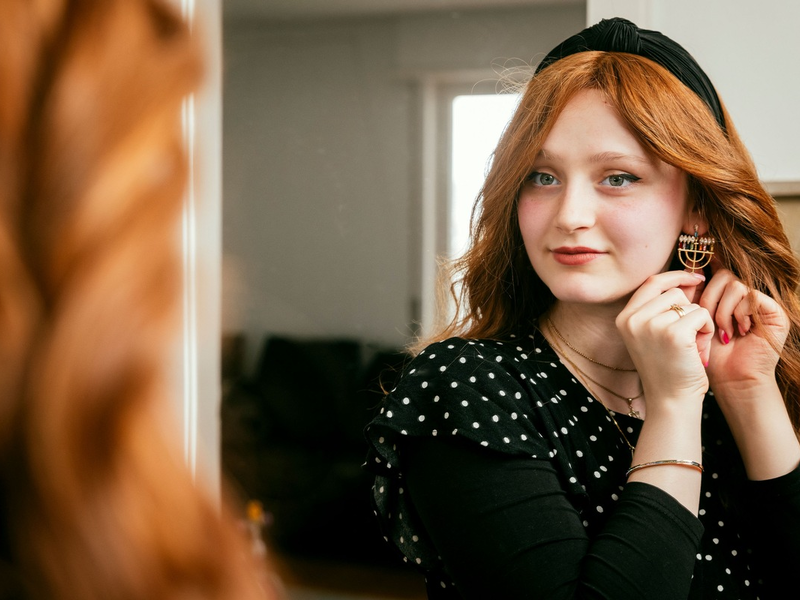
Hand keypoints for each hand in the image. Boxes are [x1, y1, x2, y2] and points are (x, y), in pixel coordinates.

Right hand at [616, 271, 714, 405]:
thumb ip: (661, 308)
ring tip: (691, 345)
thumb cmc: (667, 368)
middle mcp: (633, 319)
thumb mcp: (653, 334)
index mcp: (624, 318)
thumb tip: (687, 278)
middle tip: (687, 336)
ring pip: (688, 303)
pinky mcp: (673, 333)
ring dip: (698, 321)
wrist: (670, 400)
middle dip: (688, 309)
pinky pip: (701, 314)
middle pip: (673, 292)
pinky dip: (707, 329)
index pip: (651, 282)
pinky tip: (699, 349)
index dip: (675, 276)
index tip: (695, 278)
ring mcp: (651, 325)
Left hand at [699, 266, 788, 396]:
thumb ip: (691, 296)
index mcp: (724, 294)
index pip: (715, 268)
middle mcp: (744, 295)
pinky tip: (740, 331)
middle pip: (722, 274)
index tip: (692, 281)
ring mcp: (760, 302)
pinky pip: (752, 296)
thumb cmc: (710, 353)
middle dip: (708, 300)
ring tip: (724, 331)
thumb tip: (684, 268)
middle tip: (707, 322)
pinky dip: (740, 314)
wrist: (730, 378)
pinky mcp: (774, 311)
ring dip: (723, 311)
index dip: (703, 269)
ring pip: (735, 285)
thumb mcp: (693, 320)